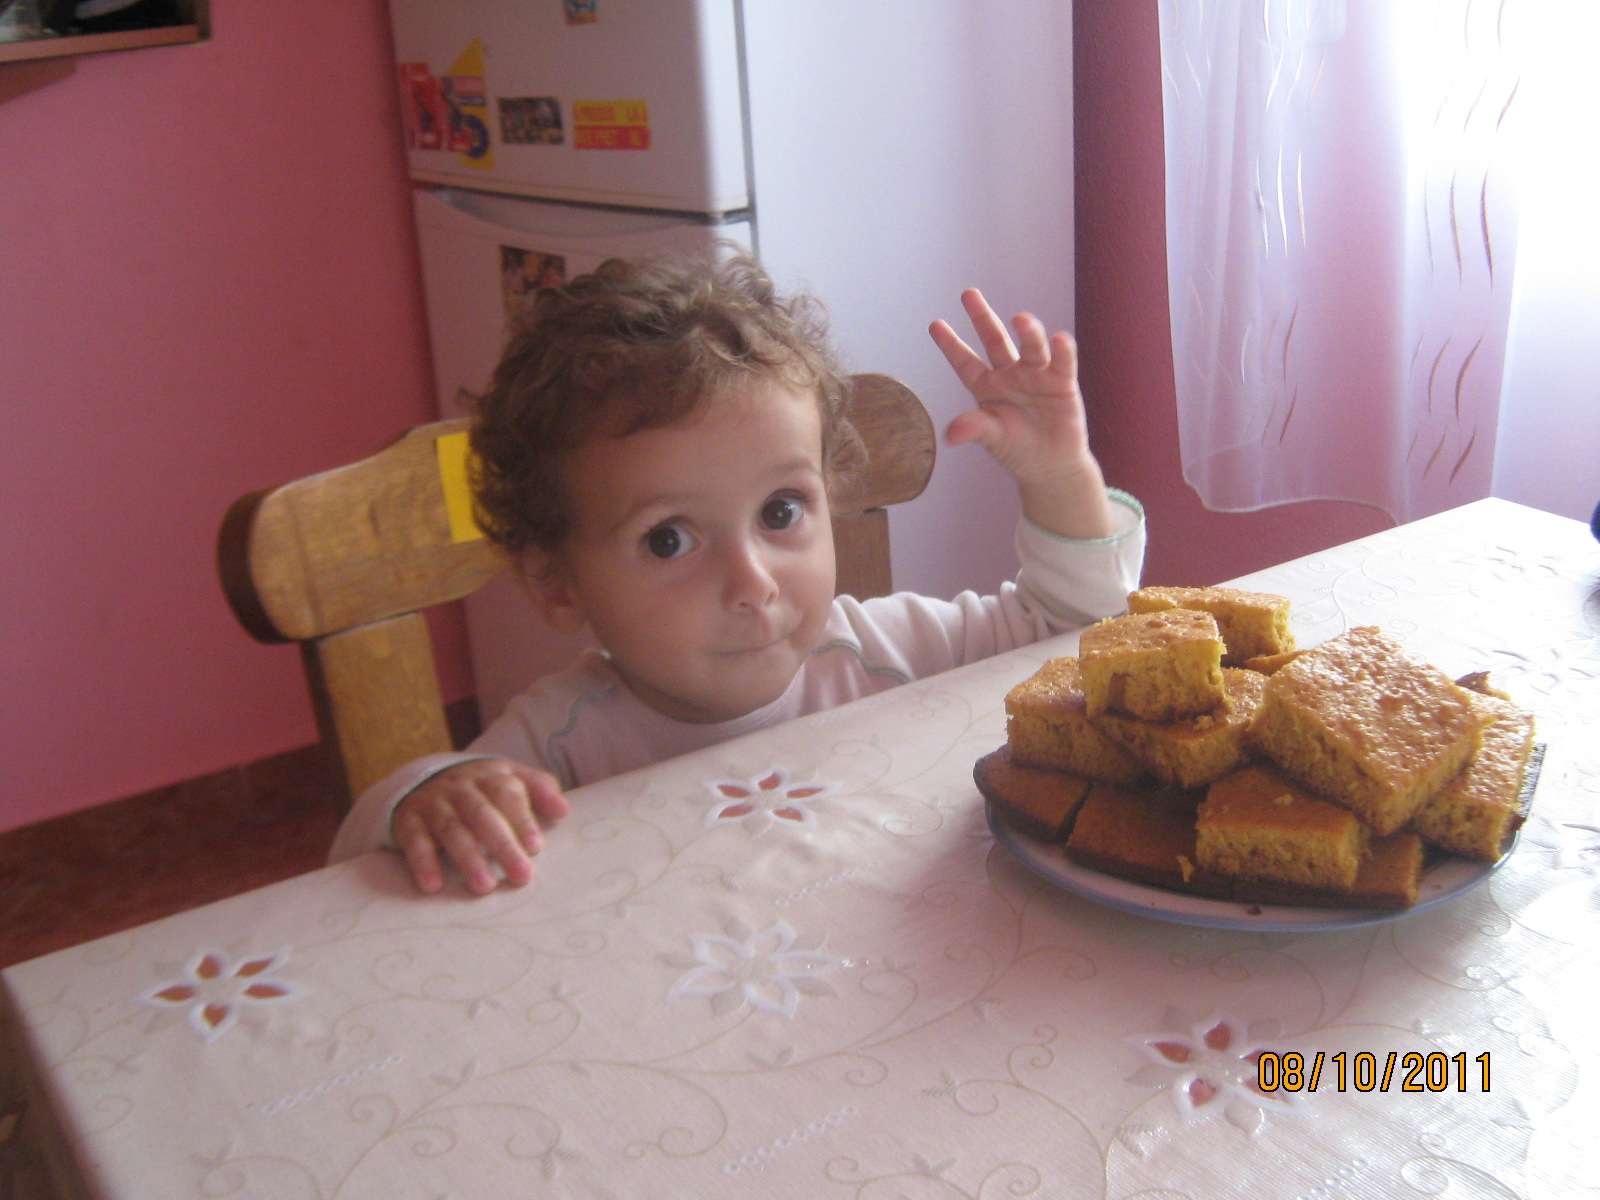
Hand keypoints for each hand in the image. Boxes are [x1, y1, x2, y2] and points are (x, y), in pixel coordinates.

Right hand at [391, 759, 569, 894]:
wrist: (425, 779)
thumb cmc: (481, 788)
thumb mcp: (510, 778)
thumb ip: (540, 789)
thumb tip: (563, 810)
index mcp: (489, 776)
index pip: (507, 794)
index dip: (522, 820)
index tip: (536, 847)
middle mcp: (460, 787)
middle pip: (482, 815)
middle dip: (503, 846)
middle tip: (521, 876)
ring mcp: (432, 803)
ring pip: (451, 829)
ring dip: (468, 858)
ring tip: (485, 886)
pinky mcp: (408, 820)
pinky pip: (414, 841)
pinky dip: (422, 862)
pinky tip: (433, 885)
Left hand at [930, 288, 1113, 538]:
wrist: (1051, 466)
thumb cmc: (1016, 449)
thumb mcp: (992, 439)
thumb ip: (974, 429)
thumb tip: (950, 434)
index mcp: (986, 387)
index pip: (964, 362)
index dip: (950, 345)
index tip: (935, 324)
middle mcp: (1009, 375)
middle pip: (994, 341)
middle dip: (982, 318)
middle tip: (968, 294)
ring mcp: (1036, 375)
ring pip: (1030, 347)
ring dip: (1027, 332)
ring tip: (1021, 319)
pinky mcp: (1062, 382)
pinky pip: (1062, 362)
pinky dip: (1062, 350)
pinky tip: (1059, 339)